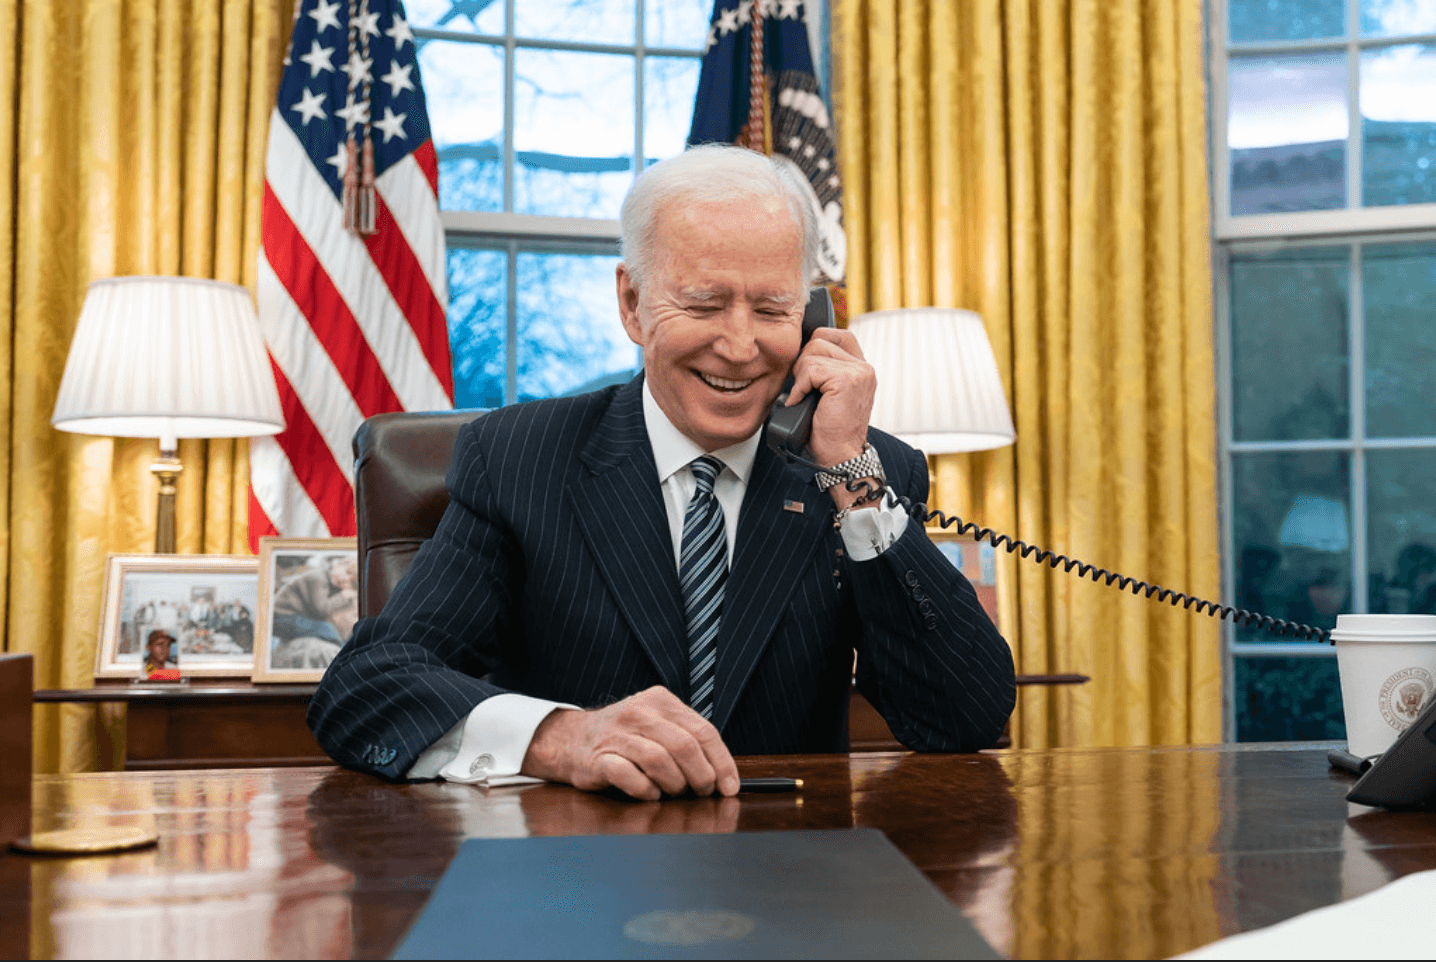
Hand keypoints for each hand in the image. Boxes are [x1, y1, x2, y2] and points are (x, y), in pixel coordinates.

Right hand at [520, 686, 740, 800]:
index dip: (721, 762)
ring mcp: (617, 734)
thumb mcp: (658, 724)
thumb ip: (687, 740)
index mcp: (661, 700)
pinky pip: (629, 776)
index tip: (729, 787)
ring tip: (674, 792)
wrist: (571, 739)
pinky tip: (650, 793)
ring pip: (659, 760)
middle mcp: (639, 712)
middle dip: (701, 776)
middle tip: (701, 793)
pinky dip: (646, 790)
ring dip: (674, 784)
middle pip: (685, 746)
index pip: (703, 731)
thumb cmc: (625, 737)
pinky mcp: (598, 758)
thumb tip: (723, 776)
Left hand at [785, 327, 875, 469]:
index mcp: (861, 368)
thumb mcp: (829, 394)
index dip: (815, 345)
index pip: (836, 335)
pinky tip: (801, 402)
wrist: (841, 456)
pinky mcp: (847, 380)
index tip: (806, 371)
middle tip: (803, 387)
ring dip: (801, 376)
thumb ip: (824, 371)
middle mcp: (864, 367)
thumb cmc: (830, 431)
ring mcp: (858, 372)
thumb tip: (797, 353)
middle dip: (803, 362)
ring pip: (813, 352)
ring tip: (804, 396)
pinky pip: (811, 370)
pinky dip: (800, 387)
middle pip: (820, 339)